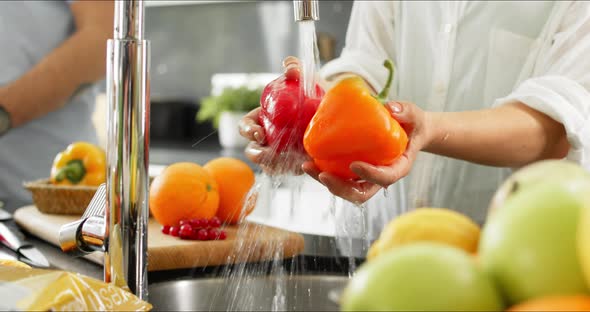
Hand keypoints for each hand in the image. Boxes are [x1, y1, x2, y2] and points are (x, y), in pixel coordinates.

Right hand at [239, 56, 307, 174]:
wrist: (337, 110)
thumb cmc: (315, 93)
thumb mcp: (307, 80)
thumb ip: (296, 70)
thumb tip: (289, 66)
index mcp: (263, 118)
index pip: (246, 126)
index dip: (248, 131)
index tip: (259, 133)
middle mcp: (268, 138)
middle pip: (253, 150)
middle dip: (257, 154)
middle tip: (270, 152)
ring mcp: (281, 152)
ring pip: (269, 165)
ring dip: (274, 165)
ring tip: (288, 162)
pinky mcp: (296, 162)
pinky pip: (288, 171)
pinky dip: (293, 170)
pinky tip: (304, 166)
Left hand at [302, 101, 430, 203]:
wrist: (409, 130)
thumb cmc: (412, 124)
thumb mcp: (414, 115)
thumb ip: (405, 112)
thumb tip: (390, 108)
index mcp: (398, 167)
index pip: (386, 178)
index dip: (371, 175)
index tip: (355, 164)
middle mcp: (380, 176)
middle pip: (361, 193)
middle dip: (340, 188)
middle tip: (323, 175)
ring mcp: (366, 175)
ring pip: (347, 188)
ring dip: (326, 182)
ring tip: (309, 166)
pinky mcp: (354, 169)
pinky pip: (339, 175)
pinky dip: (324, 171)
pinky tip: (310, 159)